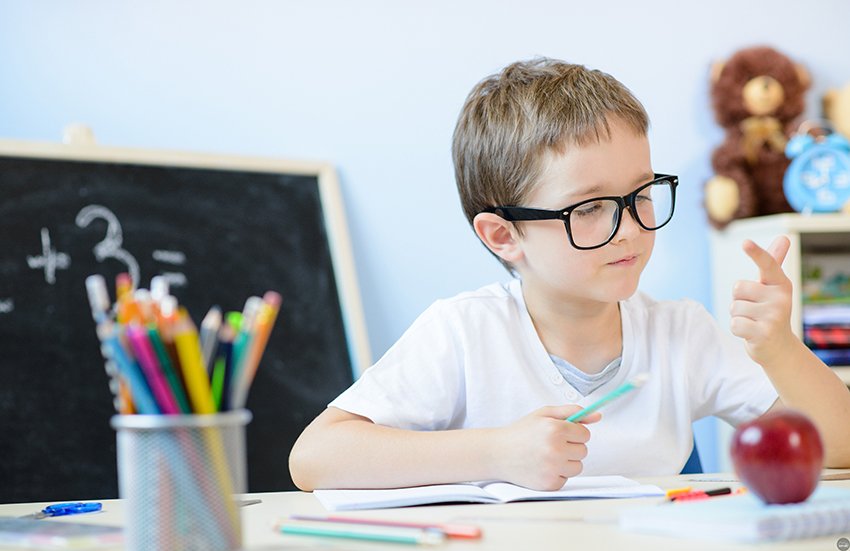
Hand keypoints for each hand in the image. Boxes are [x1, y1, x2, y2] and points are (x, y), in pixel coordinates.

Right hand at [492, 405, 600, 490]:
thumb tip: (598, 416)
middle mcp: (555, 449)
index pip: (585, 434)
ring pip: (578, 466)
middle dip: (570, 447)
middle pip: (583, 451)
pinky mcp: (550, 483)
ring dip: (566, 462)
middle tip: (551, 444)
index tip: (561, 433)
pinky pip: (566, 478)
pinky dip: (557, 474)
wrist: (498, 453)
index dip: (574, 433)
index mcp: (555, 429)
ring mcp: (553, 468)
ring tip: (547, 456)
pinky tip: (542, 466)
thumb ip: (572, 412)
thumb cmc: (522, 432)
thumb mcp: (544, 414)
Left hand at [730, 236, 794, 366]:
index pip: (767, 264)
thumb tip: (784, 238)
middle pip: (737, 288)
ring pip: (734, 307)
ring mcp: (774, 316)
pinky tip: (751, 333)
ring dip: (738, 316)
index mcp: (780, 284)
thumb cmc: (769, 312)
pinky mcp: (764, 333)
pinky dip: (737, 329)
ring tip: (754, 322)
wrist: (779, 347)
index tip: (745, 242)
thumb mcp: (771, 287)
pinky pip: (734, 324)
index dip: (756, 253)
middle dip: (739, 301)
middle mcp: (780, 298)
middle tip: (754, 311)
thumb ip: (773, 263)